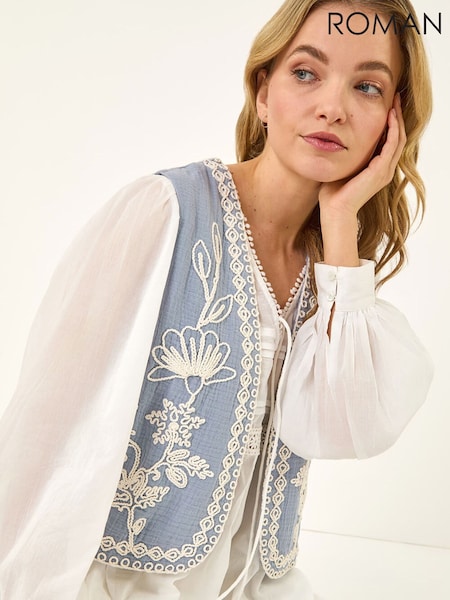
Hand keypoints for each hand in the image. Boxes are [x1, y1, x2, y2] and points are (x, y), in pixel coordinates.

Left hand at [319, 93, 405, 219]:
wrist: (334, 209)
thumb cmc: (333, 192)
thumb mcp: (341, 166)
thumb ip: (344, 154)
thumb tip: (334, 138)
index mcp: (377, 169)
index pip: (389, 142)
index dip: (390, 123)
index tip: (387, 106)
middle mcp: (385, 170)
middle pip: (398, 138)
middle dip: (397, 117)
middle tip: (396, 98)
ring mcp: (384, 171)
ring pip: (398, 139)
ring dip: (398, 120)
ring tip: (395, 103)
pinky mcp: (380, 171)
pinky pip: (391, 145)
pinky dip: (392, 130)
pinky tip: (389, 116)